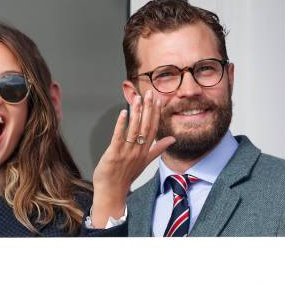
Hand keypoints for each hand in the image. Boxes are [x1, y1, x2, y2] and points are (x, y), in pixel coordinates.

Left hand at [90, 90, 174, 227]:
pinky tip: (123, 113)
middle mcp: (138, 151)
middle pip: (146, 127)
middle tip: (150, 93)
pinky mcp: (114, 154)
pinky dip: (121, 125)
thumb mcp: (145, 162)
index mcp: (145, 151)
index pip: (153, 128)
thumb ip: (158, 149)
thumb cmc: (126, 177)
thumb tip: (172, 139)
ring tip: (138, 99)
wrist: (112, 192)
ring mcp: (126, 152)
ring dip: (136, 113)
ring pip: (134, 130)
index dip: (156, 113)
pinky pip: (118, 137)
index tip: (158, 99)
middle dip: (148, 109)